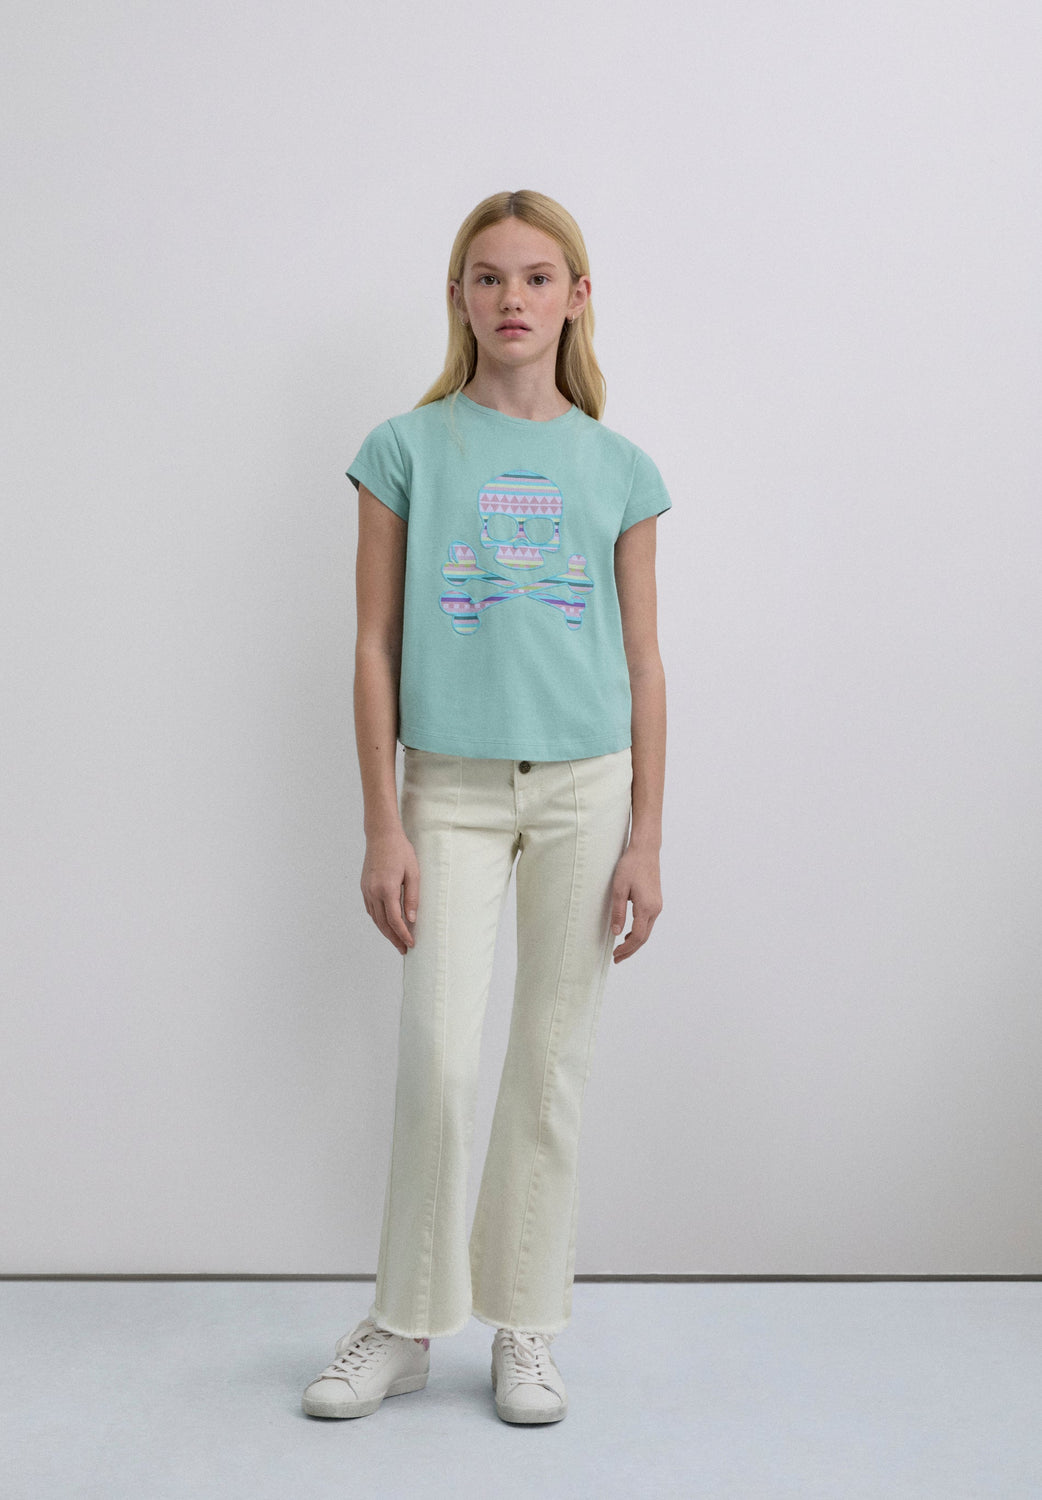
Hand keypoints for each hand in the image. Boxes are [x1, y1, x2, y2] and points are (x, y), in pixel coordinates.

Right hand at [361, 828, 419, 954]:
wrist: (381, 835)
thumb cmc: (401, 851)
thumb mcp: (413, 873)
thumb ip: (413, 897)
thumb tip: (412, 919)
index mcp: (387, 889)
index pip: (395, 920)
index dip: (403, 934)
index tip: (411, 943)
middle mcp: (373, 892)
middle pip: (383, 923)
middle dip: (394, 938)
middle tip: (403, 949)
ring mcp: (366, 890)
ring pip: (375, 918)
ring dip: (385, 931)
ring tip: (396, 940)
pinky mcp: (364, 887)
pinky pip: (370, 909)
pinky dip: (378, 920)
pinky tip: (386, 924)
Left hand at [609, 843, 662, 962]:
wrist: (645, 851)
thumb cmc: (631, 866)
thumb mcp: (619, 889)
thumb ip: (618, 912)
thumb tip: (617, 933)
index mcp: (646, 907)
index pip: (638, 937)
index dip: (627, 949)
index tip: (616, 955)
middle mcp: (655, 909)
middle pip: (644, 937)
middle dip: (630, 950)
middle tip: (616, 958)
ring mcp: (657, 905)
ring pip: (647, 931)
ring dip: (635, 942)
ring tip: (621, 949)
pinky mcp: (656, 901)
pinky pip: (648, 922)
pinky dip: (639, 932)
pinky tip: (629, 934)